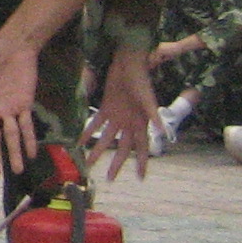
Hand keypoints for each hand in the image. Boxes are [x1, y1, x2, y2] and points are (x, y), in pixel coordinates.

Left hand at [85, 44, 161, 182]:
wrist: (127, 63)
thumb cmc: (140, 80)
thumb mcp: (147, 98)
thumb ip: (153, 115)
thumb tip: (162, 131)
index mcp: (141, 123)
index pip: (142, 147)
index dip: (141, 162)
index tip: (140, 178)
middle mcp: (129, 123)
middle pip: (122, 147)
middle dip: (117, 163)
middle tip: (110, 179)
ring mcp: (117, 116)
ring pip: (106, 138)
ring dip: (99, 150)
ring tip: (89, 163)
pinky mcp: (106, 107)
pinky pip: (95, 123)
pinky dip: (88, 132)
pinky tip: (79, 141)